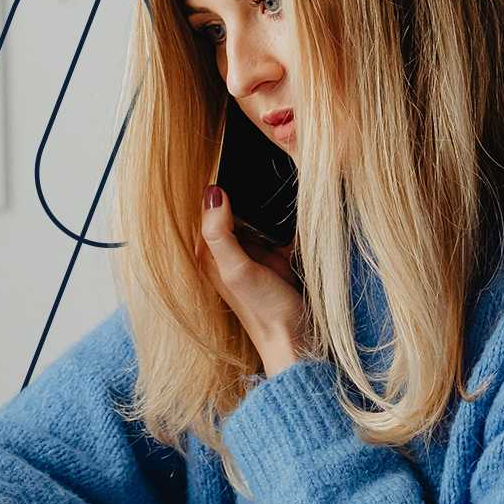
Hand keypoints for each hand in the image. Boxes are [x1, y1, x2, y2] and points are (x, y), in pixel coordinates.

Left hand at [196, 185, 310, 375]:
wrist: (297, 340)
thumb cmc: (263, 310)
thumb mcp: (237, 270)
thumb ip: (220, 234)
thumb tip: (213, 192)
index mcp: (209, 252)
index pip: (206, 209)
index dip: (217, 188)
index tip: (229, 163)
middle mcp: (228, 250)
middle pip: (234, 209)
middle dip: (247, 195)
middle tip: (258, 173)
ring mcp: (253, 252)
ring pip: (258, 216)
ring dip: (269, 207)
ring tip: (276, 191)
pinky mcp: (276, 256)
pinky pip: (279, 228)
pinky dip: (286, 221)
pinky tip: (293, 214)